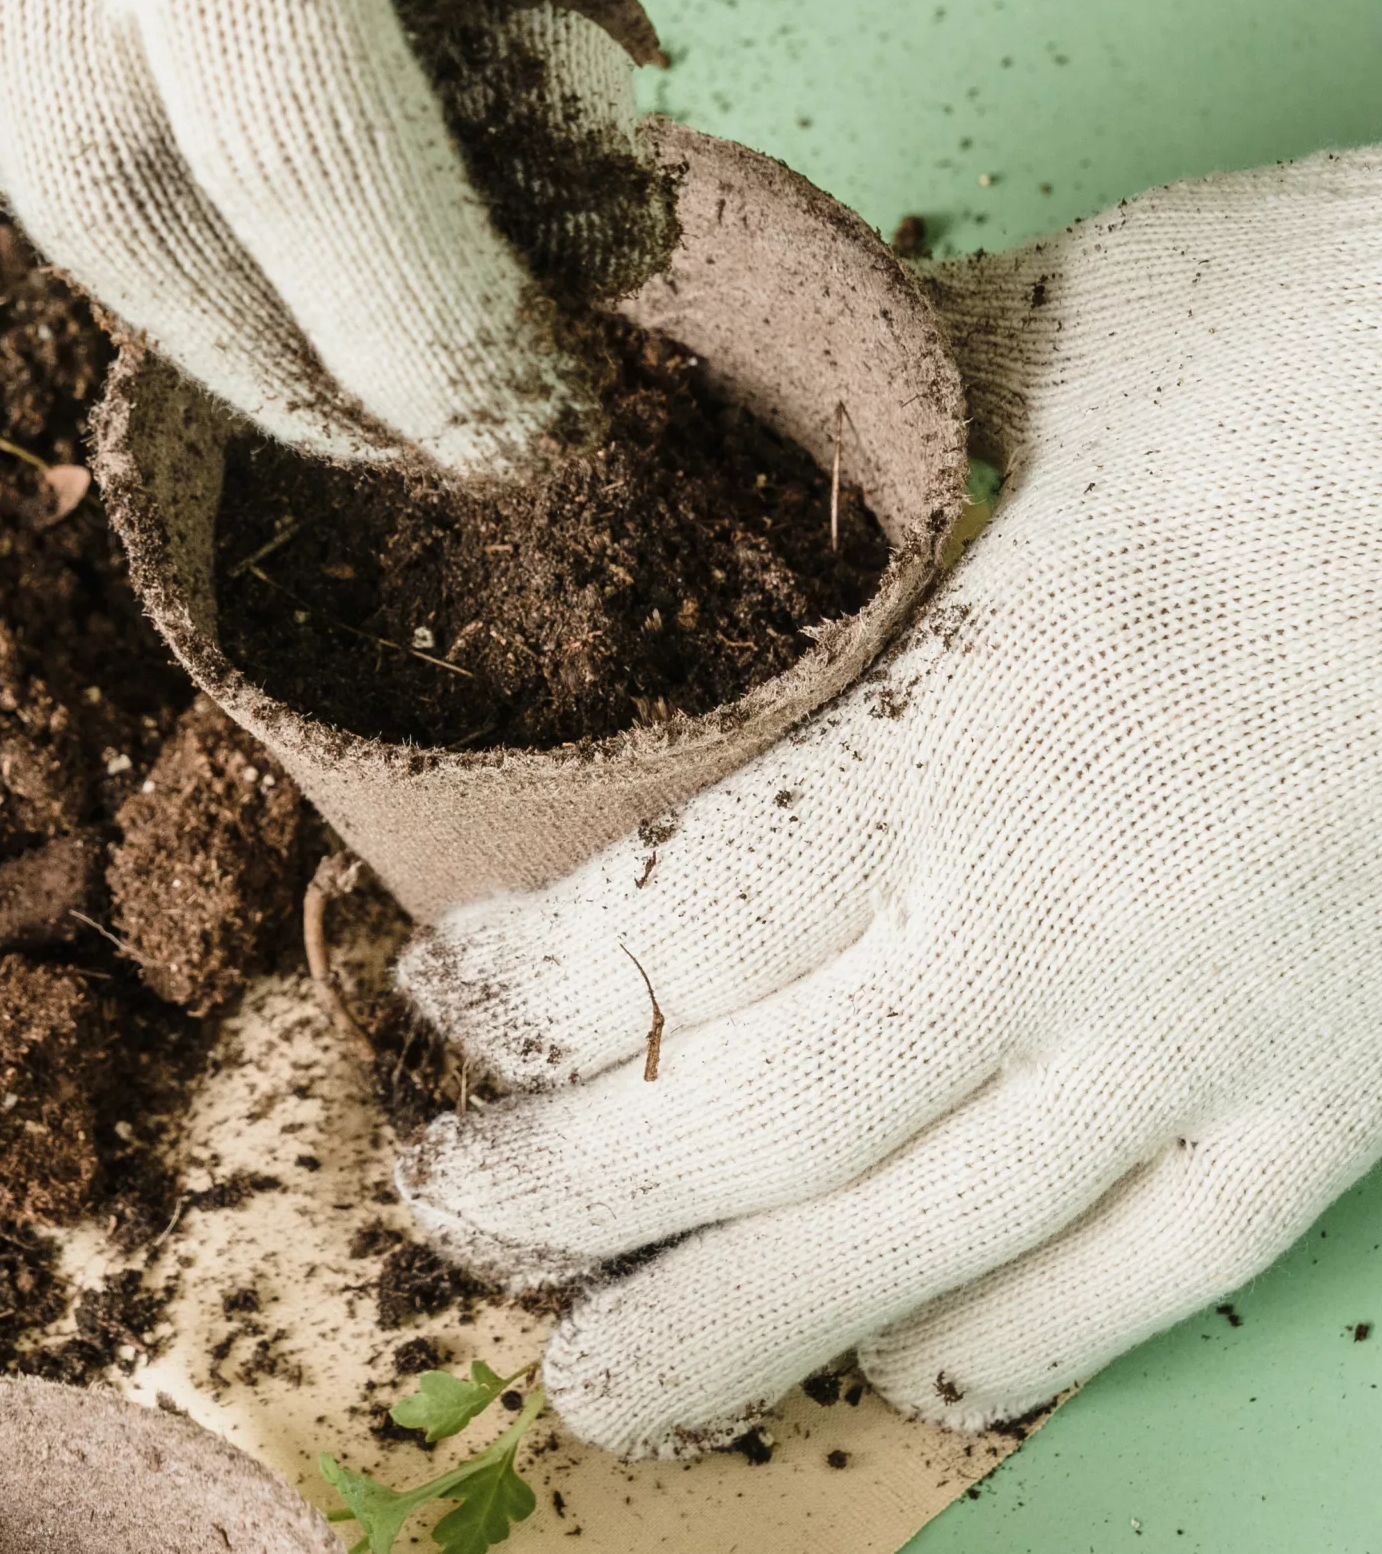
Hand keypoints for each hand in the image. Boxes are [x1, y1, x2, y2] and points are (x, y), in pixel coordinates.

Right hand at [0, 0, 678, 468]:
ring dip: (182, 272)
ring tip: (331, 339)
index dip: (414, 315)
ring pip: (8, 124)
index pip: (290, 119)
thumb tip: (556, 175)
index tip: (524, 419)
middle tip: (420, 435)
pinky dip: (116, 132)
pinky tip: (225, 169)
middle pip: (101, 181)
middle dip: (271, 354)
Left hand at [396, 152, 1381, 1450]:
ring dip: (745, 1323)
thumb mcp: (1052, 339)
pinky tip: (909, 1367)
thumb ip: (852, 434)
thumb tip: (677, 410)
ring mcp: (1221, 1033)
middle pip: (773, 1123)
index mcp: (979, 740)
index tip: (436, 997)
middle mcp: (1082, 927)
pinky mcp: (1339, 1083)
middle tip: (443, 1209)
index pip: (685, 929)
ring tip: (602, 1388)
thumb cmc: (1328, 362)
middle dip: (578, 1193)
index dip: (534, 992)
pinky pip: (1162, 1268)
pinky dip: (1022, 1336)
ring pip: (938, 1238)